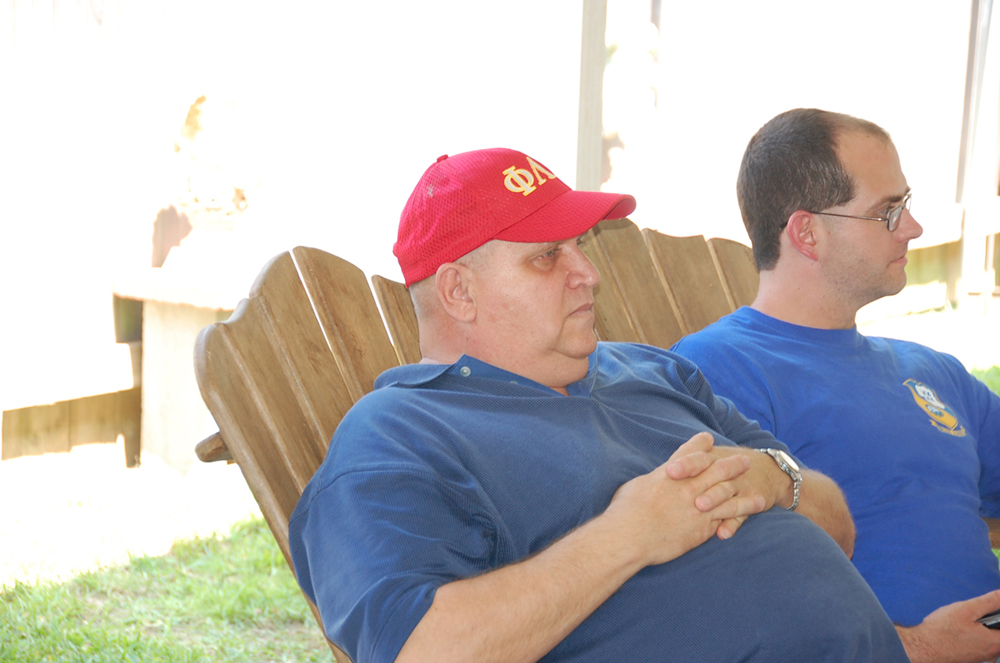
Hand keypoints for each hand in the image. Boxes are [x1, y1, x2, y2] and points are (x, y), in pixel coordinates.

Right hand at [603, 432, 765, 566]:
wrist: (630, 536)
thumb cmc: (625, 512)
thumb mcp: (635, 486)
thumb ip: (652, 482)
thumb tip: (655, 481)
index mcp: (669, 474)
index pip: (688, 454)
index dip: (700, 445)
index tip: (708, 438)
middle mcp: (688, 487)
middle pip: (716, 470)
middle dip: (732, 464)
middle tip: (744, 460)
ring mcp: (698, 507)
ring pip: (728, 494)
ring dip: (744, 491)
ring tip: (758, 490)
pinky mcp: (702, 528)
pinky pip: (726, 518)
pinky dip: (741, 513)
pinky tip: (751, 512)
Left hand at [665, 435, 786, 539]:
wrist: (765, 470)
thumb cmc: (723, 466)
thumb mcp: (709, 458)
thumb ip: (685, 462)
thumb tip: (655, 477)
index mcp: (711, 458)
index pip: (697, 457)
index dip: (684, 463)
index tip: (670, 470)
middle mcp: (725, 471)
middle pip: (712, 474)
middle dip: (698, 483)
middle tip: (683, 490)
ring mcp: (738, 487)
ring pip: (726, 493)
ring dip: (714, 499)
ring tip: (700, 507)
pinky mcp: (750, 503)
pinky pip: (741, 516)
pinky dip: (732, 525)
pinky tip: (722, 534)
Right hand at [896, 590, 999, 662]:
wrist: (923, 648)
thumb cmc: (942, 631)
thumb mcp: (966, 609)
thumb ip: (989, 601)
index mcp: (995, 642)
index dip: (998, 617)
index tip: (988, 612)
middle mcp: (991, 654)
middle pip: (998, 635)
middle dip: (989, 623)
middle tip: (973, 616)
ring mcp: (981, 659)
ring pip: (988, 641)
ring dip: (981, 631)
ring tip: (962, 624)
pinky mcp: (970, 660)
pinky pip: (978, 647)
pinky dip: (973, 638)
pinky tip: (957, 633)